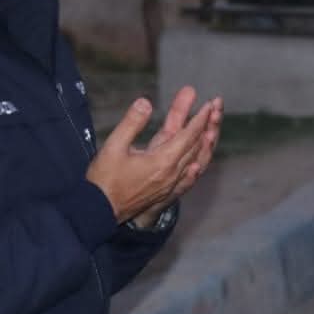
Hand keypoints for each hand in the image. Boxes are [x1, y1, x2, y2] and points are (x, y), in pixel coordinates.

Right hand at [86, 87, 221, 226]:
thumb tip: (145, 102)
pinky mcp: (164, 195)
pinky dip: (195, 168)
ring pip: (193, 162)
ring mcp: (169, 186)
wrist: (99, 212)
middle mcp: (171, 175)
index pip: (188, 136)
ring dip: (203, 145)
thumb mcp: (113, 146)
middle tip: (214, 112)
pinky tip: (197, 166)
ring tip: (211, 132)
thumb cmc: (104, 179)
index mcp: (162, 162)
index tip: (209, 105)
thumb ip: (131, 123)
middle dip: (205, 127)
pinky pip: (187, 179)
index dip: (199, 119)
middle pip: (194, 147)